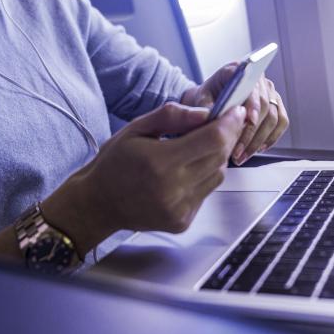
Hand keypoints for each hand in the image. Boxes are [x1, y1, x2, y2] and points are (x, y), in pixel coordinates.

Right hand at [69, 102, 247, 235]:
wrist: (98, 203)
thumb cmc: (114, 163)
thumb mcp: (136, 128)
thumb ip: (172, 116)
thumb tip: (205, 112)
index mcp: (160, 162)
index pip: (212, 140)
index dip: (229, 123)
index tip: (235, 111)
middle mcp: (173, 189)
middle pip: (220, 157)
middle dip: (226, 137)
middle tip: (221, 124)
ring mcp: (179, 209)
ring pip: (218, 176)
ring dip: (214, 158)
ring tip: (193, 150)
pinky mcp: (182, 221)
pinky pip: (206, 193)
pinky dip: (203, 177)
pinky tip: (183, 173)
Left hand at [183, 65, 289, 165]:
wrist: (210, 99)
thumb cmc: (206, 98)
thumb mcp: (199, 100)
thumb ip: (204, 107)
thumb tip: (211, 117)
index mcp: (239, 70)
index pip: (251, 86)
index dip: (253, 104)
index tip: (250, 121)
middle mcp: (258, 79)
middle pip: (264, 106)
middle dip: (251, 133)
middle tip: (238, 151)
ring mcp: (269, 92)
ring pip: (273, 117)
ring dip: (259, 140)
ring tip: (243, 155)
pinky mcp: (275, 104)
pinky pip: (281, 122)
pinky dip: (271, 137)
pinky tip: (258, 149)